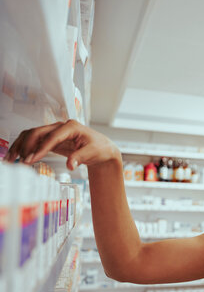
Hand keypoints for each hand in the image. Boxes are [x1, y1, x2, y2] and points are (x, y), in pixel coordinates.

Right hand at [5, 120, 119, 169]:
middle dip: (27, 146)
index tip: (32, 159)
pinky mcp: (51, 139)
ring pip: (32, 135)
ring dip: (21, 145)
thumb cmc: (100, 148)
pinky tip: (18, 157)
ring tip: (12, 159)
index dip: (41, 148)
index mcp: (71, 127)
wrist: (102, 149)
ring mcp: (55, 132)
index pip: (52, 136)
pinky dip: (25, 148)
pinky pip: (35, 141)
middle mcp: (61, 127)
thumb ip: (80, 157)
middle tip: (21, 161)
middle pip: (38, 132)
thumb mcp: (93, 152)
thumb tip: (70, 165)